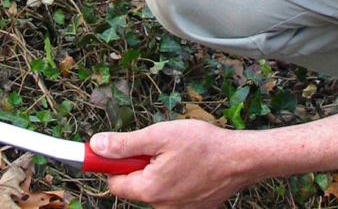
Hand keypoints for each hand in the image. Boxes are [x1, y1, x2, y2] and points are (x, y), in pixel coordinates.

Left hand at [91, 120, 250, 208]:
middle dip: (141, 165)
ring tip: (179, 155)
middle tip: (160, 147)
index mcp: (149, 190)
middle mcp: (162, 207)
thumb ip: (125, 144)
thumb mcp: (159, 136)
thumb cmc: (202, 144)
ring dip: (160, 172)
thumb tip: (96, 146)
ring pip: (156, 189)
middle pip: (136, 186)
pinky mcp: (193, 208)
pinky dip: (177, 179)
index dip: (114, 164)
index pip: (115, 183)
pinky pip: (174, 194)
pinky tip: (191, 165)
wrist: (241, 159)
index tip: (119, 149)